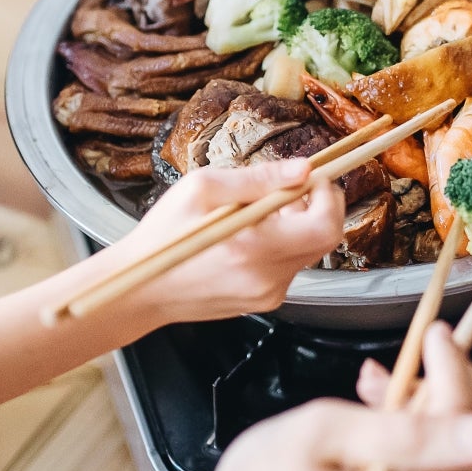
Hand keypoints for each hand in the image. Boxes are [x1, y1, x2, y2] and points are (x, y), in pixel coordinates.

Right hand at [123, 160, 344, 323]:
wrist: (143, 289)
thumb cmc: (165, 236)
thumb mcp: (202, 189)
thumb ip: (259, 178)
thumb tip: (303, 169)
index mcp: (254, 248)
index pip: (325, 225)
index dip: (328, 195)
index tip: (313, 176)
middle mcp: (268, 277)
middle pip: (325, 239)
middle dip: (319, 206)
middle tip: (292, 187)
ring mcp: (268, 294)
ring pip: (309, 251)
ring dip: (299, 224)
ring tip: (260, 210)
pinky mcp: (264, 301)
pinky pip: (291, 266)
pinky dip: (283, 244)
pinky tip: (251, 235)